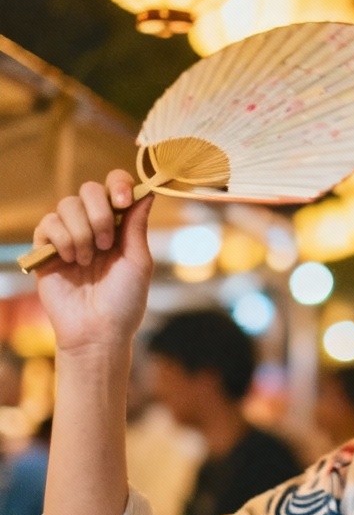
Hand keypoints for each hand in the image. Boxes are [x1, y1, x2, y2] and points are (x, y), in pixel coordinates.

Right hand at [32, 169, 153, 354]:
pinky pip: (48, 223)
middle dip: (100, 213)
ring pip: (67, 205)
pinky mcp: (46, 249)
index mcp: (119, 228)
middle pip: (89, 190)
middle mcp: (93, 227)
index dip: (118, 184)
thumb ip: (137, 226)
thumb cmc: (124, 301)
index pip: (114, 188)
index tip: (123, 200)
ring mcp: (68, 236)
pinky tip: (71, 260)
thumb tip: (147, 192)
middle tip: (107, 244)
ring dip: (82, 232)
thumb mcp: (138, 262)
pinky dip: (62, 239)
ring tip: (88, 260)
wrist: (98, 330)